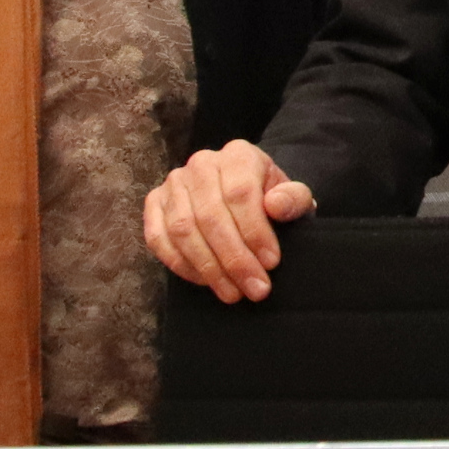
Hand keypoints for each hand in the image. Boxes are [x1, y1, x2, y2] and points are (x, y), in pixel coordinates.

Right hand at [144, 139, 312, 301]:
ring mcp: (173, 183)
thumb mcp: (292, 196)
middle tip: (254, 289)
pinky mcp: (154, 202)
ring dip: (209, 268)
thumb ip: (294, 199)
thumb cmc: (270, 199)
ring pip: (184, 230)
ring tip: (232, 292)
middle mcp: (201, 164)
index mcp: (238, 155)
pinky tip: (205, 281)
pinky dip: (181, 264)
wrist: (243, 195)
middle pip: (211, 216)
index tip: (271, 263)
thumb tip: (276, 205)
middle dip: (234, 259)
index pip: (240, 193)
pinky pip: (158, 238)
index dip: (254, 232)